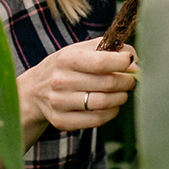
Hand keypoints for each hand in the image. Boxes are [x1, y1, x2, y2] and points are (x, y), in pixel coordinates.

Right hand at [20, 39, 137, 133]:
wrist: (33, 91)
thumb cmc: (65, 67)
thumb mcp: (79, 50)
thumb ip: (108, 48)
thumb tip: (134, 57)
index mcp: (66, 59)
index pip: (101, 62)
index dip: (123, 63)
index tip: (130, 62)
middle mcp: (60, 81)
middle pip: (107, 84)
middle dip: (126, 81)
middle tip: (131, 80)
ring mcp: (59, 103)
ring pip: (104, 103)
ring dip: (121, 98)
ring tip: (122, 92)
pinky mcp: (62, 121)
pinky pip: (96, 120)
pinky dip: (112, 113)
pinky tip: (112, 106)